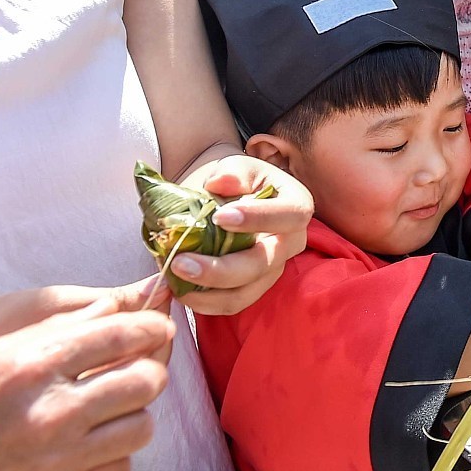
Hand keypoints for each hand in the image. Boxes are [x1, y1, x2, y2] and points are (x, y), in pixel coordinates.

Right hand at [0, 286, 175, 470]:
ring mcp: (59, 460)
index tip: (158, 325)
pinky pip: (119, 469)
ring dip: (134, 411)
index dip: (152, 325)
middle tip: (138, 364)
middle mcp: (52, 414)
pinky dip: (115, 452)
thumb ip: (61, 329)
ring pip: (141, 427)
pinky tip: (92, 440)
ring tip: (112, 404)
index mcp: (33, 367)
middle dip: (149, 367)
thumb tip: (118, 307)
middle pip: (146, 381)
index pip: (123, 335)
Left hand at [171, 155, 312, 314]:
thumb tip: (222, 183)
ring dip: (209, 291)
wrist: (226, 200)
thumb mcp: (236, 167)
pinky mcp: (254, 287)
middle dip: (221, 268)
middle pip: (264, 263)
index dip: (259, 219)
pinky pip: (233, 303)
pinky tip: (181, 290)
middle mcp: (290, 242)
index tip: (220, 217)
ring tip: (174, 277)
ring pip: (247, 291)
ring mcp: (273, 269)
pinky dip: (206, 302)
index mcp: (296, 205)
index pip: (290, 215)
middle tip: (181, 262)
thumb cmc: (236, 180)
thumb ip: (233, 171)